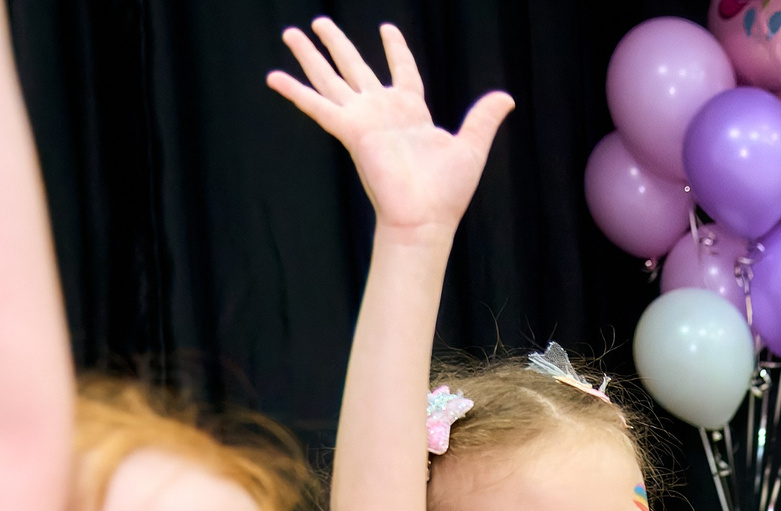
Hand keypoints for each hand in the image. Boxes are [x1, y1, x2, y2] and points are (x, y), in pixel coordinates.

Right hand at [268, 19, 512, 236]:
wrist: (426, 218)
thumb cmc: (448, 191)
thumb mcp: (471, 147)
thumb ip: (483, 118)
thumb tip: (506, 97)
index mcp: (411, 111)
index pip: (403, 71)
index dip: (396, 50)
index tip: (387, 30)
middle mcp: (383, 112)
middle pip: (355, 67)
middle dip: (337, 44)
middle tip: (319, 21)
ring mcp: (363, 119)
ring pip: (331, 78)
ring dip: (311, 56)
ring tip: (291, 32)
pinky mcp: (350, 131)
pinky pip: (318, 106)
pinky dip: (296, 92)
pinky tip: (274, 76)